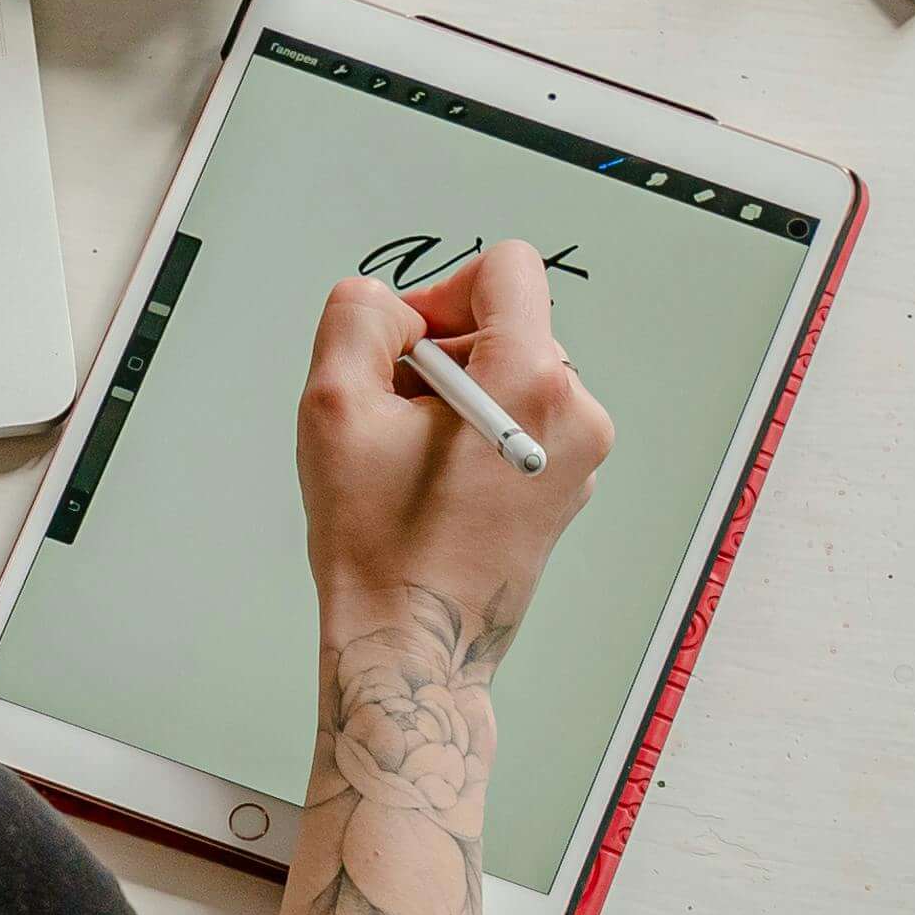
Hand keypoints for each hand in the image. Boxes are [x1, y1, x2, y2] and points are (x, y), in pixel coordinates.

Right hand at [289, 242, 611, 660]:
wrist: (411, 644)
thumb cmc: (377, 540)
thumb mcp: (334, 402)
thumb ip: (357, 316)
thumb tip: (390, 305)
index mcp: (533, 380)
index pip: (507, 269)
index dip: (442, 290)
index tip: (407, 345)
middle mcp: (576, 414)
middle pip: (506, 324)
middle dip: (441, 353)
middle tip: (393, 415)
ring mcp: (580, 456)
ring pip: (510, 373)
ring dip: (454, 395)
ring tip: (410, 457)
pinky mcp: (567, 486)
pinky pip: (521, 420)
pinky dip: (475, 430)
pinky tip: (435, 482)